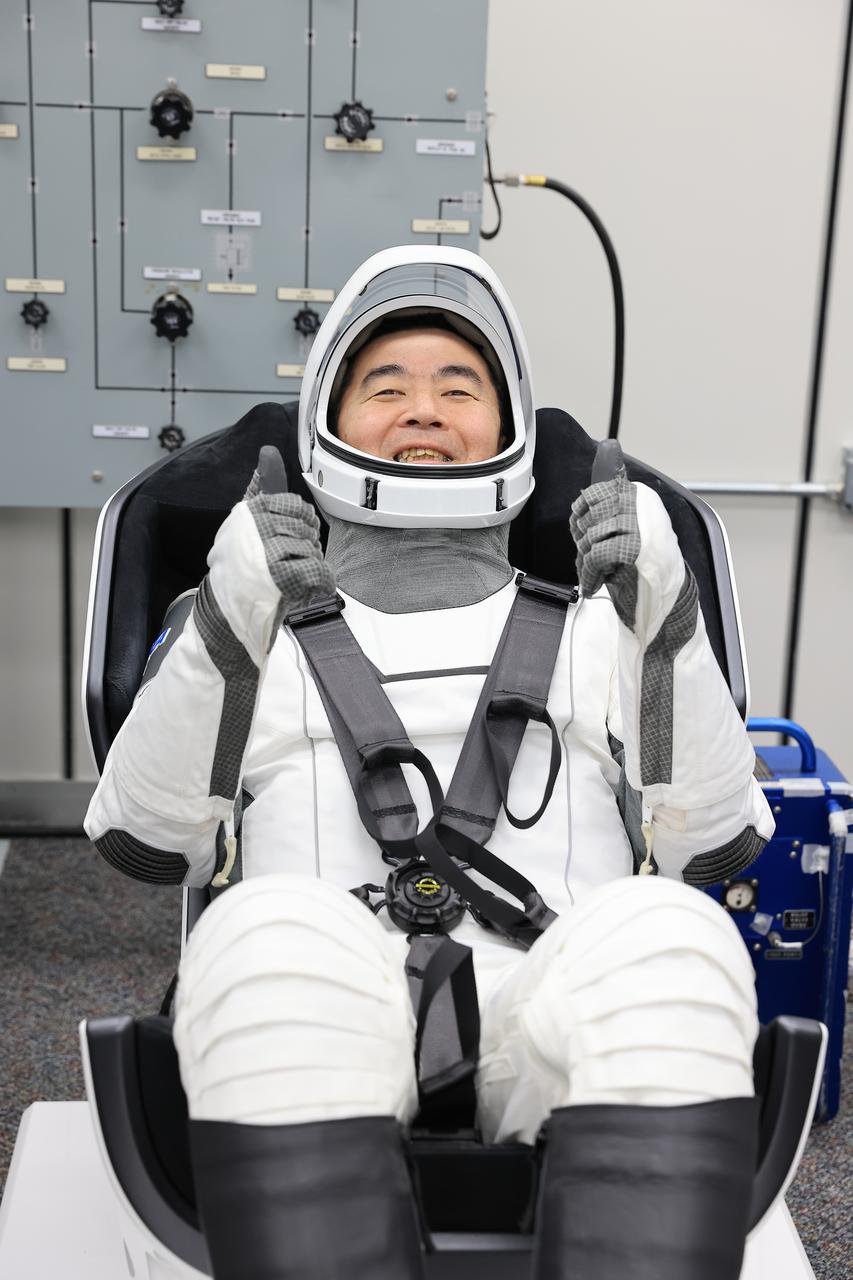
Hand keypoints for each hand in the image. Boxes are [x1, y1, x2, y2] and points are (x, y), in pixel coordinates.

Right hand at [200, 447, 334, 666]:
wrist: (224, 615)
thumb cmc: (238, 570)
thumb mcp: (243, 525)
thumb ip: (259, 490)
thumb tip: (268, 454)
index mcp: (248, 511)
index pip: (292, 504)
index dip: (301, 522)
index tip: (296, 535)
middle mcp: (255, 526)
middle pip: (305, 526)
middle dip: (305, 545)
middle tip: (289, 561)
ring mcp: (266, 551)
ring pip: (311, 548)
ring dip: (309, 564)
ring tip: (291, 576)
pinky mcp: (278, 576)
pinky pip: (316, 569)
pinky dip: (320, 580)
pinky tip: (310, 586)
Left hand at [570, 448, 687, 644]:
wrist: (672, 591)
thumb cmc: (649, 562)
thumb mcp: (632, 529)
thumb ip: (610, 517)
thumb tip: (578, 516)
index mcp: (640, 496)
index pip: (596, 493)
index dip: (581, 512)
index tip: (577, 527)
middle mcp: (640, 506)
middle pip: (592, 516)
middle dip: (582, 539)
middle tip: (586, 557)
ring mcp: (639, 526)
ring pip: (592, 536)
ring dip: (585, 558)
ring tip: (591, 573)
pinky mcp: (635, 548)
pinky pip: (597, 556)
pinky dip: (588, 574)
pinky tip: (591, 585)